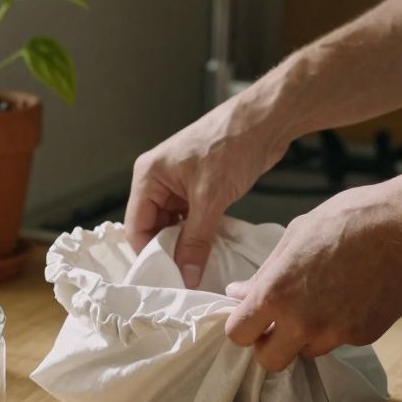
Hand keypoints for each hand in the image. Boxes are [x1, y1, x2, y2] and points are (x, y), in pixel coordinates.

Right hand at [126, 98, 285, 286]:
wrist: (266, 120)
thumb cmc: (232, 146)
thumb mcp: (210, 198)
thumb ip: (195, 240)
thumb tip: (185, 276)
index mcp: (148, 176)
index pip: (136, 227)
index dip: (149, 255)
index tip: (166, 281)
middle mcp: (158, 180)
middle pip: (153, 228)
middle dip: (168, 252)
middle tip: (185, 279)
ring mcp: (179, 184)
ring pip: (174, 225)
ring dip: (186, 245)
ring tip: (199, 269)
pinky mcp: (199, 187)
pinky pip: (191, 219)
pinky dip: (199, 235)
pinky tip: (210, 251)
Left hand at [224, 175, 401, 370]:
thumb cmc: (349, 219)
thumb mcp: (296, 235)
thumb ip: (264, 273)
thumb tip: (236, 292)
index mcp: (276, 293)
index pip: (238, 334)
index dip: (243, 326)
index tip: (252, 316)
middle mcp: (303, 322)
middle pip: (269, 361)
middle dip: (270, 345)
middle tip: (280, 323)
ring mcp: (336, 334)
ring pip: (307, 352)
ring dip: (306, 335)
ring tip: (324, 299)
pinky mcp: (364, 337)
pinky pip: (339, 340)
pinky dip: (340, 326)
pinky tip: (352, 296)